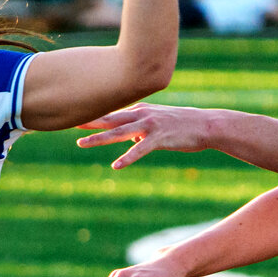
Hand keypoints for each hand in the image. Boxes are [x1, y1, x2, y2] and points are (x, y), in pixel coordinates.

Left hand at [75, 103, 220, 168]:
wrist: (207, 125)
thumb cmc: (183, 124)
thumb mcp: (158, 123)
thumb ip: (141, 129)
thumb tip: (131, 139)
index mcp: (140, 110)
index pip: (112, 113)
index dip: (93, 115)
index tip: (75, 115)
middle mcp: (142, 115)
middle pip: (110, 119)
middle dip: (89, 122)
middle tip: (70, 124)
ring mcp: (150, 126)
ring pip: (119, 133)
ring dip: (99, 139)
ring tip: (82, 144)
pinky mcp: (160, 138)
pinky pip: (140, 150)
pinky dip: (127, 158)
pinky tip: (116, 166)